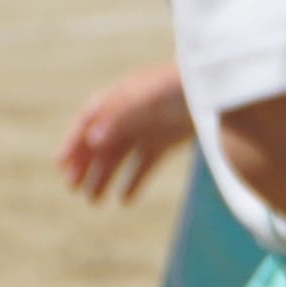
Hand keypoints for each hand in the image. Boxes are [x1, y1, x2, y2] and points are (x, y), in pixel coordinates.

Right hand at [57, 58, 192, 205]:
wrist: (224, 87)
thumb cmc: (184, 85)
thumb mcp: (149, 98)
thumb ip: (121, 116)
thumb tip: (93, 140)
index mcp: (125, 93)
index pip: (90, 116)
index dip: (74, 139)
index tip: (61, 165)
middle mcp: (135, 110)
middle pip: (103, 139)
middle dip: (86, 163)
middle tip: (73, 190)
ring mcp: (152, 124)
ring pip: (121, 154)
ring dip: (105, 176)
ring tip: (93, 201)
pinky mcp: (170, 138)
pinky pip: (145, 162)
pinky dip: (134, 180)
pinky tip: (124, 201)